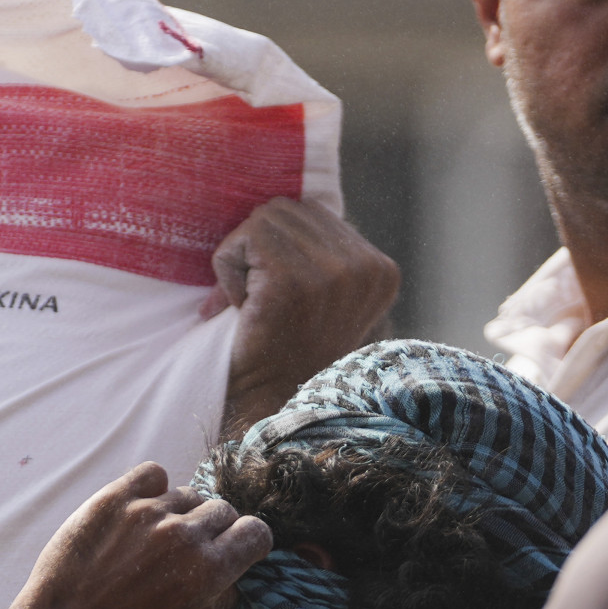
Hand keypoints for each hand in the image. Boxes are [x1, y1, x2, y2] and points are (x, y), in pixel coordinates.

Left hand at [3, 466, 271, 608]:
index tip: (234, 551)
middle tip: (187, 553)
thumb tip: (239, 573)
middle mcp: (183, 535)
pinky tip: (142, 511)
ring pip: (187, 494)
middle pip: (223, 511)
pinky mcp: (113, 499)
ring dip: (180, 514)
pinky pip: (153, 473)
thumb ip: (223, 602)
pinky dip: (153, 487)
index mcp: (209, 571)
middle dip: (214, 532)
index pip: (257, 532)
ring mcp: (147, 513)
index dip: (248, 544)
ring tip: (154, 541)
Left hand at [209, 199, 399, 435]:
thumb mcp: (318, 294)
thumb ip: (314, 250)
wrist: (268, 404)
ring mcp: (335, 273)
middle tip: (259, 299)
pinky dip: (227, 271)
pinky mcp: (295, 282)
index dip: (279, 247)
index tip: (279, 295)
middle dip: (259, 249)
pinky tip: (243, 307)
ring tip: (254, 303)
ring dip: (242, 260)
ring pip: (262, 219)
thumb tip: (274, 205)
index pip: (312, 212)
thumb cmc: (282, 350)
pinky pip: (243, 241)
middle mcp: (367, 267)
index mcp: (380, 269)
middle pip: (286, 208)